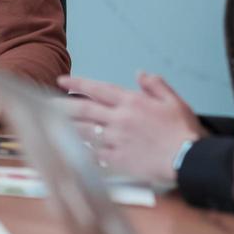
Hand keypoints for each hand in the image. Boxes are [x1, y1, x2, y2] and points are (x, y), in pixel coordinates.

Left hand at [58, 72, 202, 185]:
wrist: (188, 159)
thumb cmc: (183, 132)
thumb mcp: (174, 101)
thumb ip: (155, 85)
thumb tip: (140, 74)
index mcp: (132, 102)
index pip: (98, 89)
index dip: (78, 84)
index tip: (62, 81)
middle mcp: (120, 119)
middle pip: (84, 110)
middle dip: (62, 105)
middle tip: (45, 103)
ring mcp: (116, 140)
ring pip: (85, 131)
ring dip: (67, 127)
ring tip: (52, 123)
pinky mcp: (118, 159)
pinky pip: (94, 154)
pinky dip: (83, 150)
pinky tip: (73, 148)